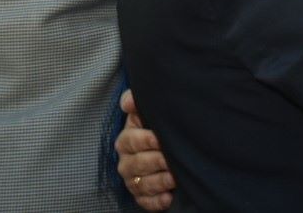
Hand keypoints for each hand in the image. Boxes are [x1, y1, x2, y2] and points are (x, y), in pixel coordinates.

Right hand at [115, 89, 175, 210]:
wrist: (163, 148)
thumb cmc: (155, 128)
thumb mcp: (146, 114)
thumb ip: (137, 103)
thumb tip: (128, 100)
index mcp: (127, 139)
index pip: (131, 140)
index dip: (144, 140)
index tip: (159, 139)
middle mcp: (127, 161)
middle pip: (137, 163)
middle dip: (155, 161)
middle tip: (171, 160)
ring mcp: (133, 180)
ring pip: (142, 184)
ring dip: (158, 182)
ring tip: (175, 179)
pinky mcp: (141, 196)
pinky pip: (145, 202)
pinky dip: (156, 201)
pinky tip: (168, 197)